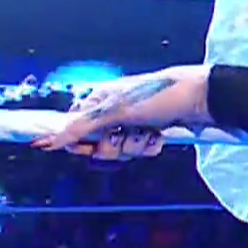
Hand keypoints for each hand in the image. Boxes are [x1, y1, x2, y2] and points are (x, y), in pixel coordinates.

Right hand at [32, 67, 212, 159]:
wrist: (201, 99)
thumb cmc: (159, 95)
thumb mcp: (117, 110)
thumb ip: (81, 127)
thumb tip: (46, 140)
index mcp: (99, 100)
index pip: (73, 130)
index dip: (80, 142)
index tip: (88, 145)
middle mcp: (112, 112)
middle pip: (97, 145)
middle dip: (113, 146)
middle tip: (126, 134)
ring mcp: (131, 123)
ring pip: (119, 151)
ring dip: (134, 146)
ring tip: (149, 133)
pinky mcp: (149, 133)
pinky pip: (139, 151)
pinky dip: (149, 147)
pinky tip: (159, 136)